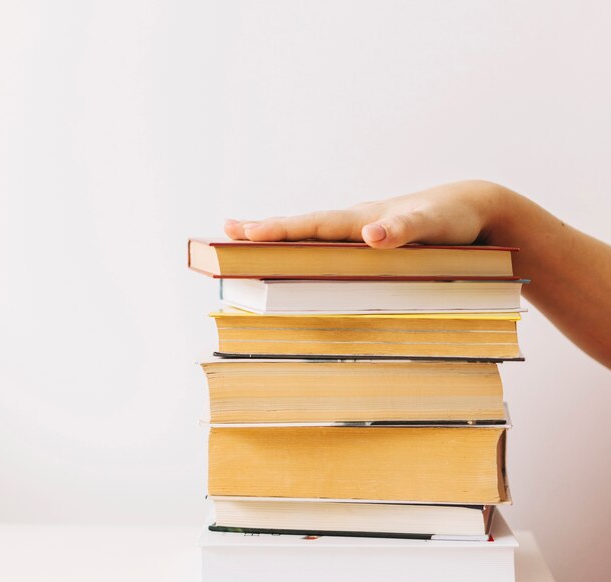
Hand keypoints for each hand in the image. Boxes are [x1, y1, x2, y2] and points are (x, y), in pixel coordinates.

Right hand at [224, 180, 504, 247]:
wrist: (473, 208)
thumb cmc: (452, 216)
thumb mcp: (432, 224)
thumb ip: (403, 228)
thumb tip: (369, 236)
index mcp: (360, 218)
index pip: (309, 226)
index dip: (275, 231)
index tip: (240, 235)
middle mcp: (354, 222)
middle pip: (301, 227)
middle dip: (264, 231)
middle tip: (226, 233)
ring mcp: (360, 231)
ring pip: (313, 235)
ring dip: (282, 239)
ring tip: (252, 241)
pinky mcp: (371, 242)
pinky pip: (332, 245)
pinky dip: (308, 247)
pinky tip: (304, 256)